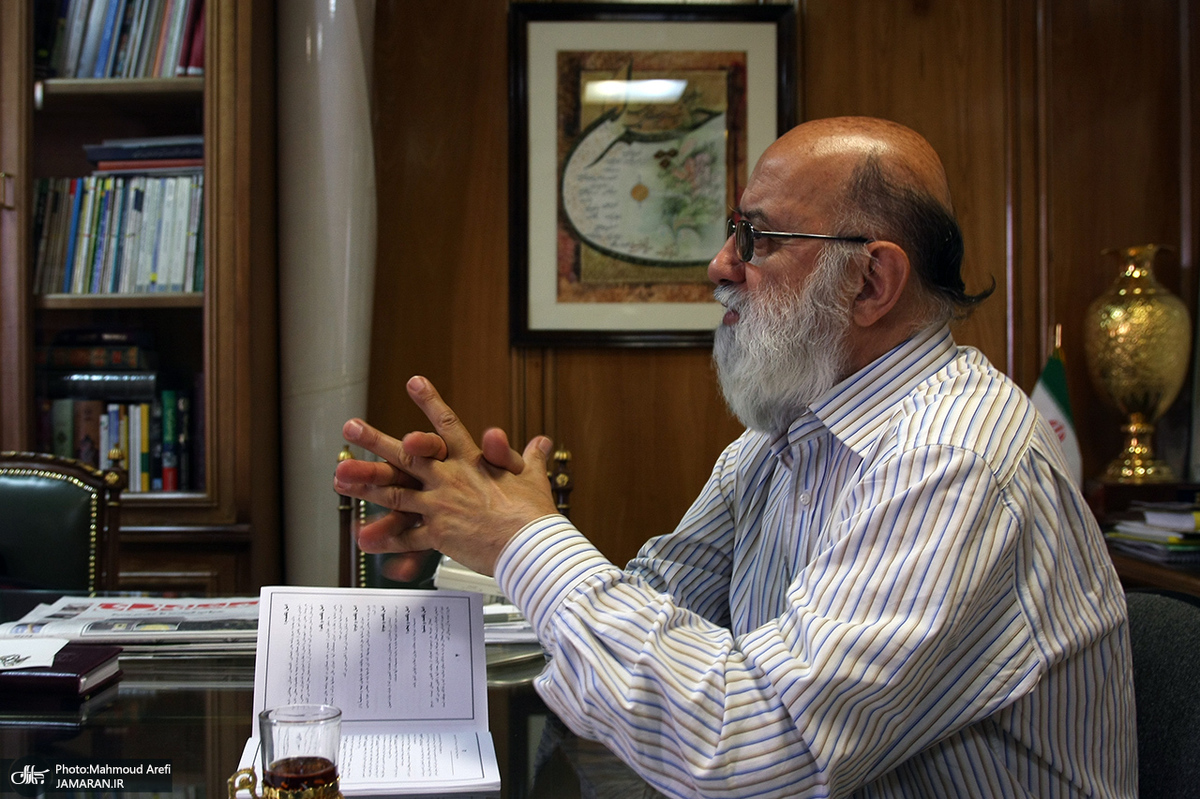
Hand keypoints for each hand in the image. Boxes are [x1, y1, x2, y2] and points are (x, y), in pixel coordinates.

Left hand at [335, 376, 556, 575]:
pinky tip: (365, 541)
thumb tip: (541, 442)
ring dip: (366, 485)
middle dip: (375, 440)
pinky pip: (407, 538)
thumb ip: (530, 458)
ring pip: (395, 492)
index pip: (448, 425)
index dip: (430, 402)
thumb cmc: (533, 513)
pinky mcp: (438, 534)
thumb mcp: (533, 478)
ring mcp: (440, 506)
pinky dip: (386, 540)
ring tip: (340, 477)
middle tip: (351, 427)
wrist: (530, 546)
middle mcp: (450, 479)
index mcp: (472, 461)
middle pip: (407, 455)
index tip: (414, 382)